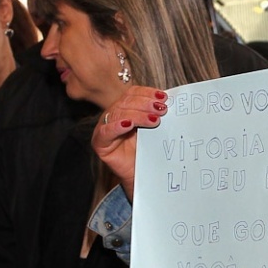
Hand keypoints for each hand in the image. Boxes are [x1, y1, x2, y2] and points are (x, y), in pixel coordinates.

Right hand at [92, 87, 168, 201]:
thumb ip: (156, 114)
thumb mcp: (154, 129)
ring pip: (118, 114)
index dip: (147, 93)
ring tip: (154, 119)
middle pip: (126, 102)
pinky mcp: (99, 142)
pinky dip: (117, 126)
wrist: (142, 175)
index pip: (133, 93)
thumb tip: (168, 102)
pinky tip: (129, 125)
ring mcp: (104, 127)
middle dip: (145, 104)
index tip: (163, 97)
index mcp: (125, 108)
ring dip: (137, 114)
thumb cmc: (148, 152)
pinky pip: (105, 132)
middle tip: (162, 109)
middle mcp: (113, 115)